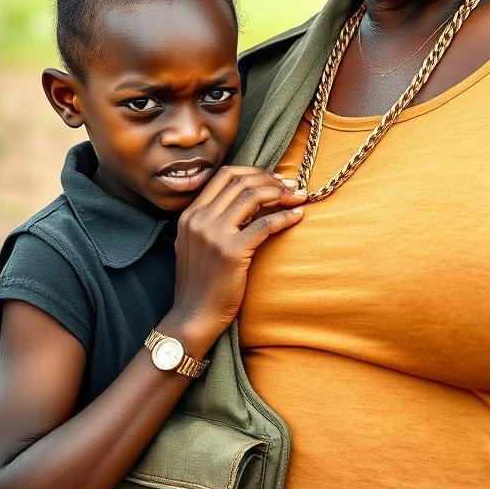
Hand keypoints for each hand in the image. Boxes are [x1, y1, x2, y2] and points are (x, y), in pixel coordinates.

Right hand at [171, 166, 304, 337]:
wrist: (194, 316)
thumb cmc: (202, 282)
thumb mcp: (198, 244)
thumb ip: (215, 220)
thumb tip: (252, 200)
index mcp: (191, 215)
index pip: (225, 175)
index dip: (255, 172)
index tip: (275, 178)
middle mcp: (199, 219)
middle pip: (241, 181)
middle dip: (272, 179)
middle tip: (292, 186)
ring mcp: (214, 234)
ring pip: (253, 196)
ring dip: (281, 193)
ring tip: (298, 197)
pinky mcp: (231, 252)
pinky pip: (265, 224)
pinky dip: (285, 217)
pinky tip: (297, 216)